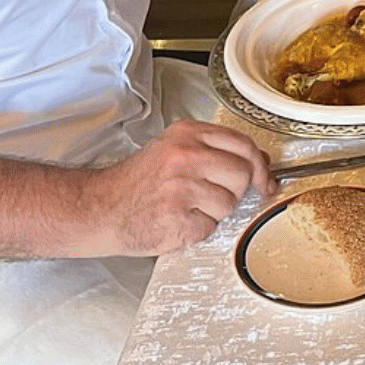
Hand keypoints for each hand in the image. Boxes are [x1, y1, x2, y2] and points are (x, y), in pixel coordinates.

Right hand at [86, 120, 272, 256]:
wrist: (100, 209)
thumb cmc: (137, 183)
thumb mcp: (173, 151)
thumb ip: (214, 151)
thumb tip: (259, 161)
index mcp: (186, 134)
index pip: (243, 144)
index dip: (260, 165)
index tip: (264, 179)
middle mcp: (185, 156)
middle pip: (242, 174)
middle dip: (233, 191)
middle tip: (209, 195)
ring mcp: (181, 187)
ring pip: (229, 204)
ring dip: (212, 212)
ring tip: (185, 207)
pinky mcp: (177, 217)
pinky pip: (210, 227)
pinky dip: (196, 230)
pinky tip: (176, 220)